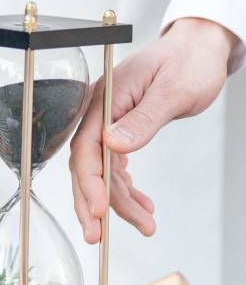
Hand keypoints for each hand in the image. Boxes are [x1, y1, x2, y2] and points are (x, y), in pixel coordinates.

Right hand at [69, 17, 236, 242]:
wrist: (198, 49)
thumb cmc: (188, 62)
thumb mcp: (172, 90)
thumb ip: (143, 119)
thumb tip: (114, 145)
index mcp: (105, 97)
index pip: (86, 145)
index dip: (90, 181)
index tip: (99, 210)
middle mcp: (101, 110)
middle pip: (87, 164)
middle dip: (93, 202)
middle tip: (98, 236)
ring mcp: (109, 120)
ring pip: (103, 171)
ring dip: (118, 202)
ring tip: (143, 225)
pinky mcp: (122, 128)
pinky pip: (116, 166)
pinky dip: (127, 190)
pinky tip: (142, 206)